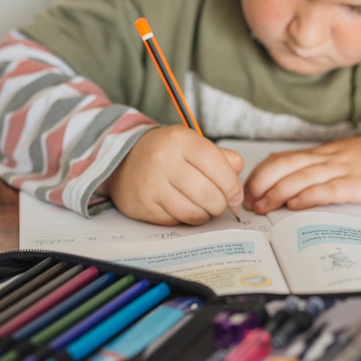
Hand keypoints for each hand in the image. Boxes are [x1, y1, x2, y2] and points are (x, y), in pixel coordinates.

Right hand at [97, 126, 243, 224]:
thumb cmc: (166, 154)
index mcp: (180, 140)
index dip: (231, 184)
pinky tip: (185, 207)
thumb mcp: (193, 144)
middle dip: (221, 204)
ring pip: (193, 212)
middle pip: (207, 194)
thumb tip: (237, 182)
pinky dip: (186, 218)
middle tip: (221, 203)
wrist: (123, 161)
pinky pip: (176, 220)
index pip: (216, 164)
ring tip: (205, 206)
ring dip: (205, 214)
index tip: (236, 194)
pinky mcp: (143, 205)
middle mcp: (163, 160)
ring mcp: (151, 184)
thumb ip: (222, 158)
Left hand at [243, 133, 360, 213]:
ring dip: (278, 192)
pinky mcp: (357, 185)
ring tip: (262, 206)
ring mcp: (342, 170)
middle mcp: (327, 159)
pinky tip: (295, 205)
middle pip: (286, 166)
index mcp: (321, 153)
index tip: (247, 189)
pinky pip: (329, 189)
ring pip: (302, 177)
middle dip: (262, 183)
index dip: (261, 173)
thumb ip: (311, 163)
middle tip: (248, 201)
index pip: (282, 158)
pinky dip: (309, 196)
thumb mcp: (337, 155)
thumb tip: (278, 167)